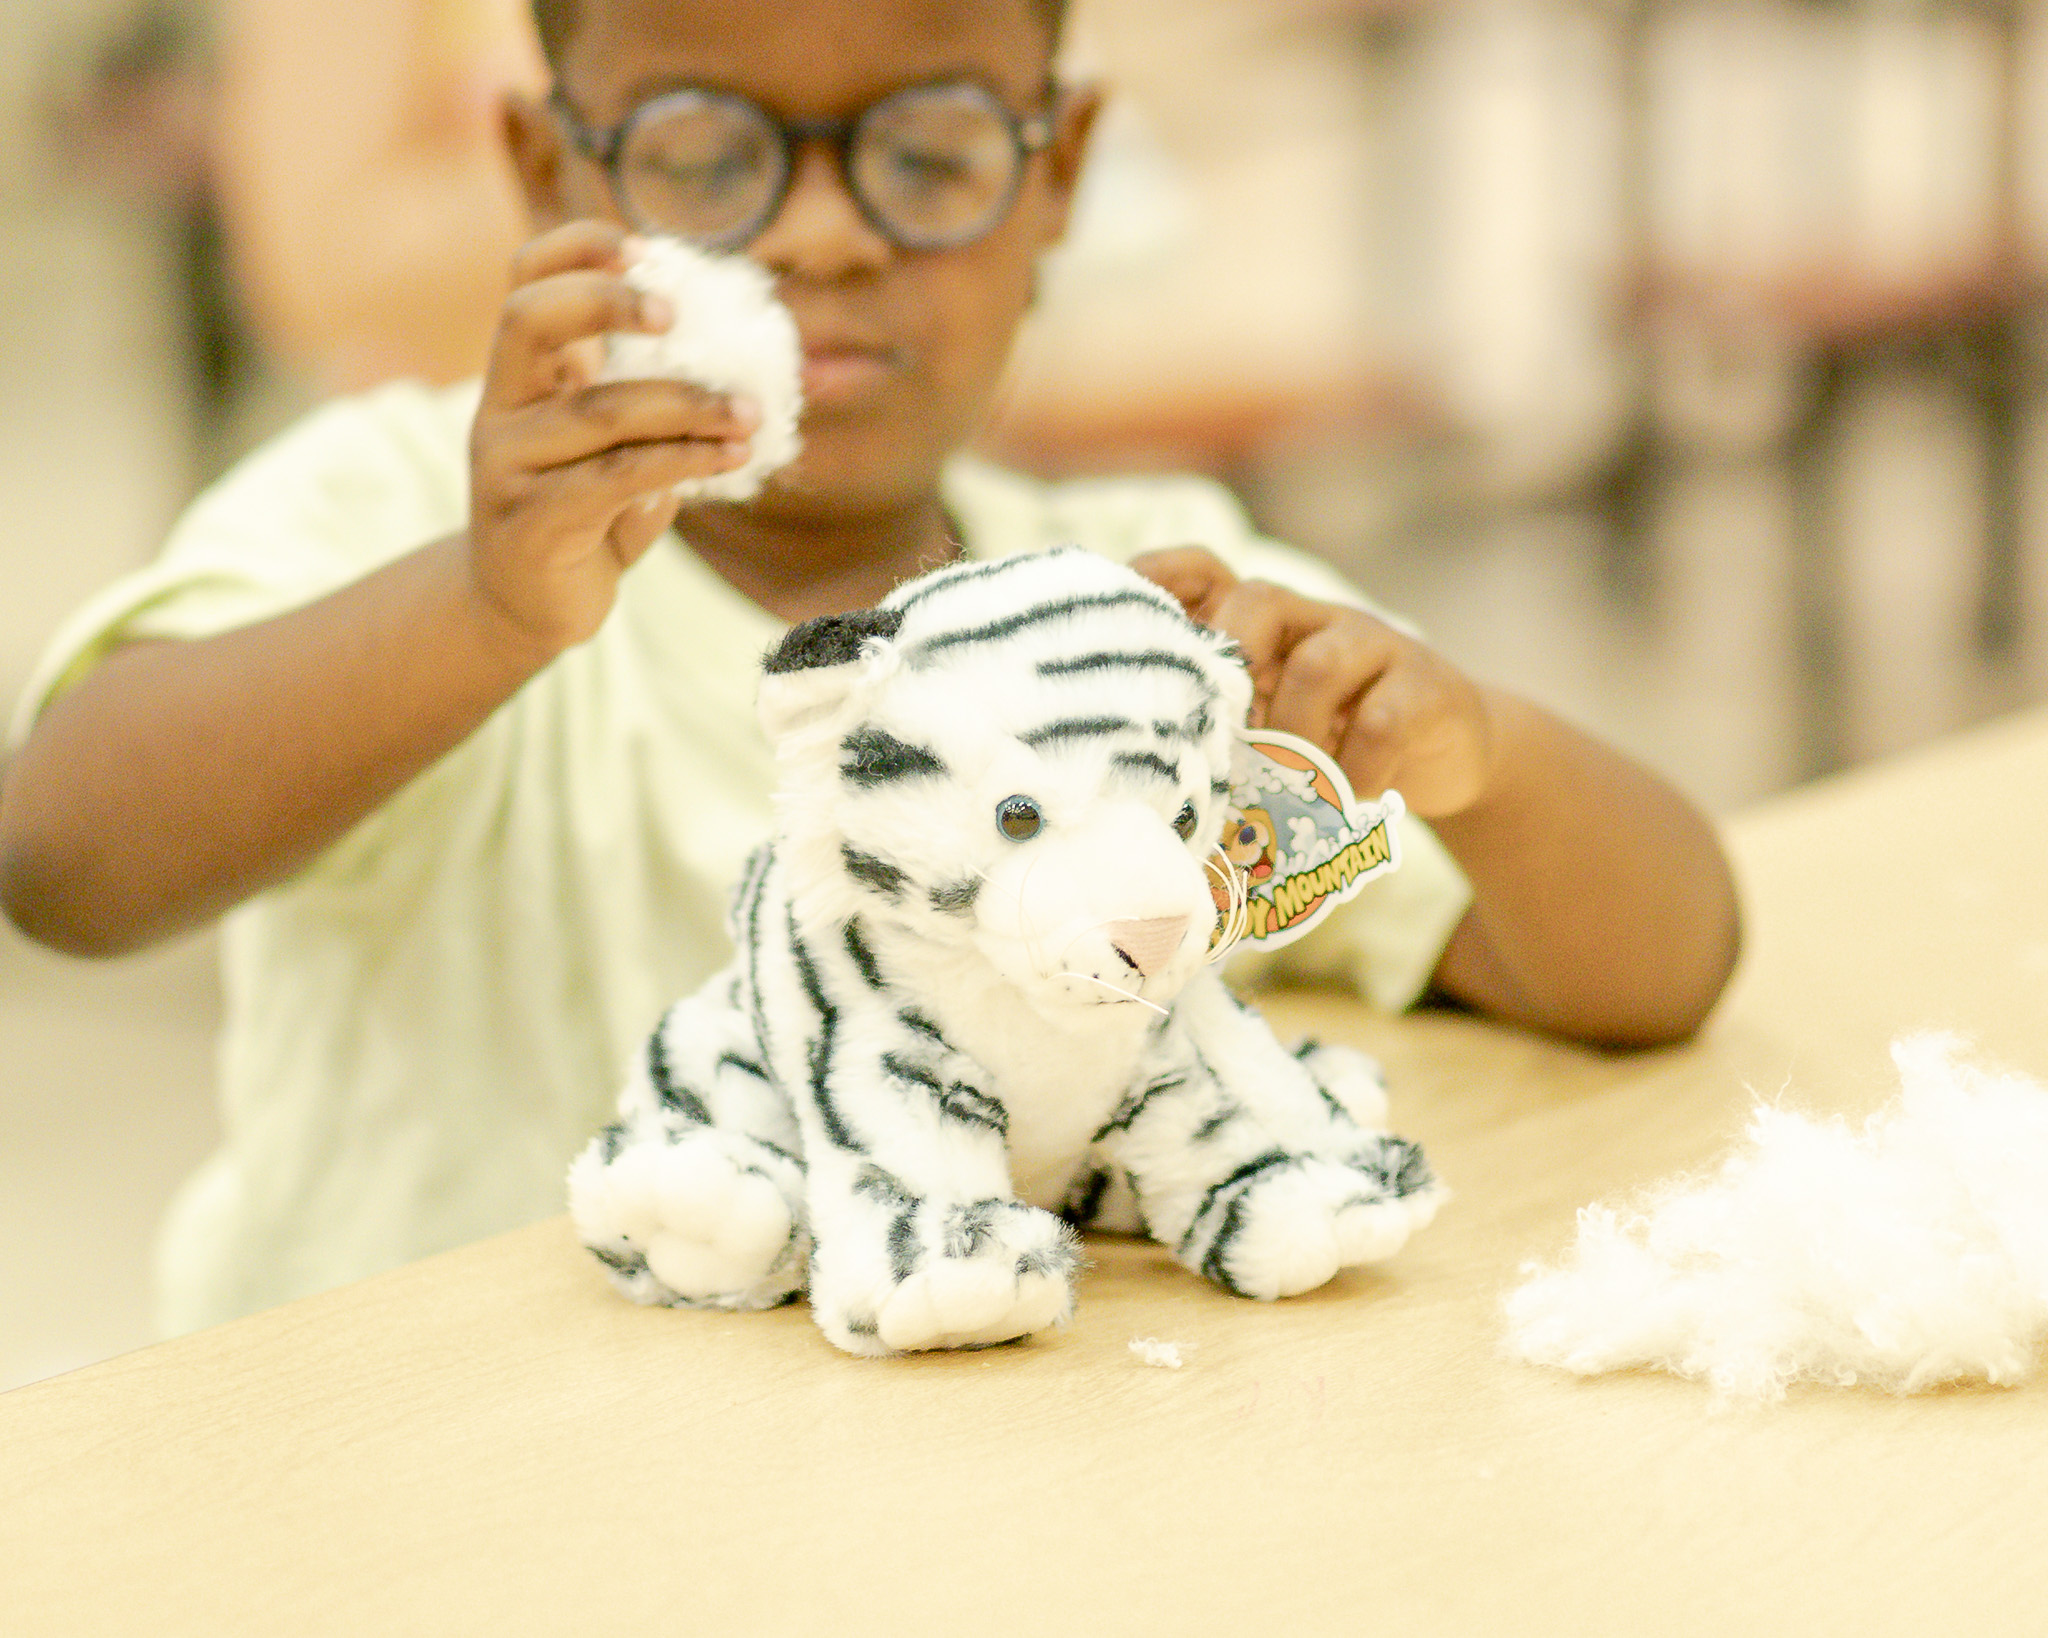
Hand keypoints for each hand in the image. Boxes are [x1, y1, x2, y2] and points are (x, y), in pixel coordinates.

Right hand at [466, 220, 760, 661]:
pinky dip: (681, 461)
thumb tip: (741, 367)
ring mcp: (507, 465)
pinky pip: (617, 476)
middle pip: (529, 319)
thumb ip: (648, 405)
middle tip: (677, 311)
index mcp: (521, 377)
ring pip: (601, 410)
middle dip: (606, 301)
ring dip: (688, 406)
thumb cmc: (585, 519)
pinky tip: (728, 458)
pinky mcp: (531, 521)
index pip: (524, 282)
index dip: (574, 249)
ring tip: (748, 415)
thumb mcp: (613, 449)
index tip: (643, 250)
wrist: (527, 612)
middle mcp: (502, 408)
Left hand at [1132, 546, 1499, 819]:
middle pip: (1258, 599)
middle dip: (1231, 660)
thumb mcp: (1274, 722)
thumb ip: (1223, 722)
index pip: (1206, 571)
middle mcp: (1314, 621)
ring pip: (1318, 665)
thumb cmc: (1337, 741)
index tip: (1126, 607)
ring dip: (1293, 732)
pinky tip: (1347, 798)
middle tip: (1225, 731)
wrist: (1451, 752)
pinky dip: (1355, 769)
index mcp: (1266, 626)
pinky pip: (1382, 720)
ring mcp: (1373, 646)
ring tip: (1291, 780)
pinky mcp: (1425, 686)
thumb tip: (1148, 765)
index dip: (1162, 575)